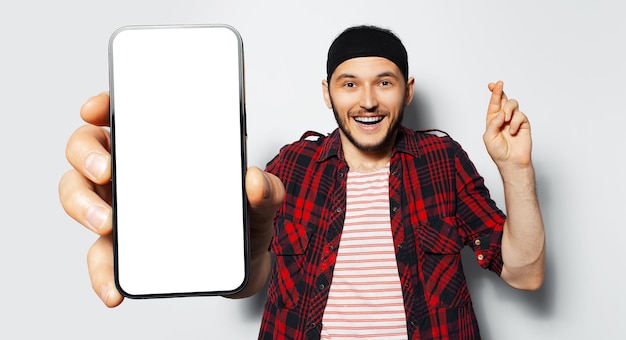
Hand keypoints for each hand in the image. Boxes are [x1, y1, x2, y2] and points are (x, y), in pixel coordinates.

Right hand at [59, 93, 282, 305]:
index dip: (102, 107)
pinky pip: (101, 258)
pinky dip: (102, 275)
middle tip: (108, 171)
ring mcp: (124, 211)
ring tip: (108, 224)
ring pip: (78, 196)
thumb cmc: (243, 219)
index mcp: (162, 149)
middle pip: (86, 150)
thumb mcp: (262, 202)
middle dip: (87, 155)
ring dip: (83, 207)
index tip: (96, 110)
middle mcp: (135, 174)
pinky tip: (114, 291)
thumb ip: (266, 191)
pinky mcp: (125, 249)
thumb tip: (254, 181)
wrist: (243, 266)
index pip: (123, 116)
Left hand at [483, 80, 532, 170]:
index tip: (492, 84)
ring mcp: (514, 120)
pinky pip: (520, 116)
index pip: (493, 103)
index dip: (493, 93)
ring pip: (513, 104)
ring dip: (508, 109)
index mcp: (493, 119)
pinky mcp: (524, 123)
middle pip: (503, 99)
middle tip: (498, 86)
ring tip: (505, 120)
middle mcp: (503, 117)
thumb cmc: (498, 151)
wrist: (511, 161)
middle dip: (500, 91)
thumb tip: (501, 113)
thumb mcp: (489, 137)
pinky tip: (513, 131)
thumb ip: (493, 124)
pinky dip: (515, 123)